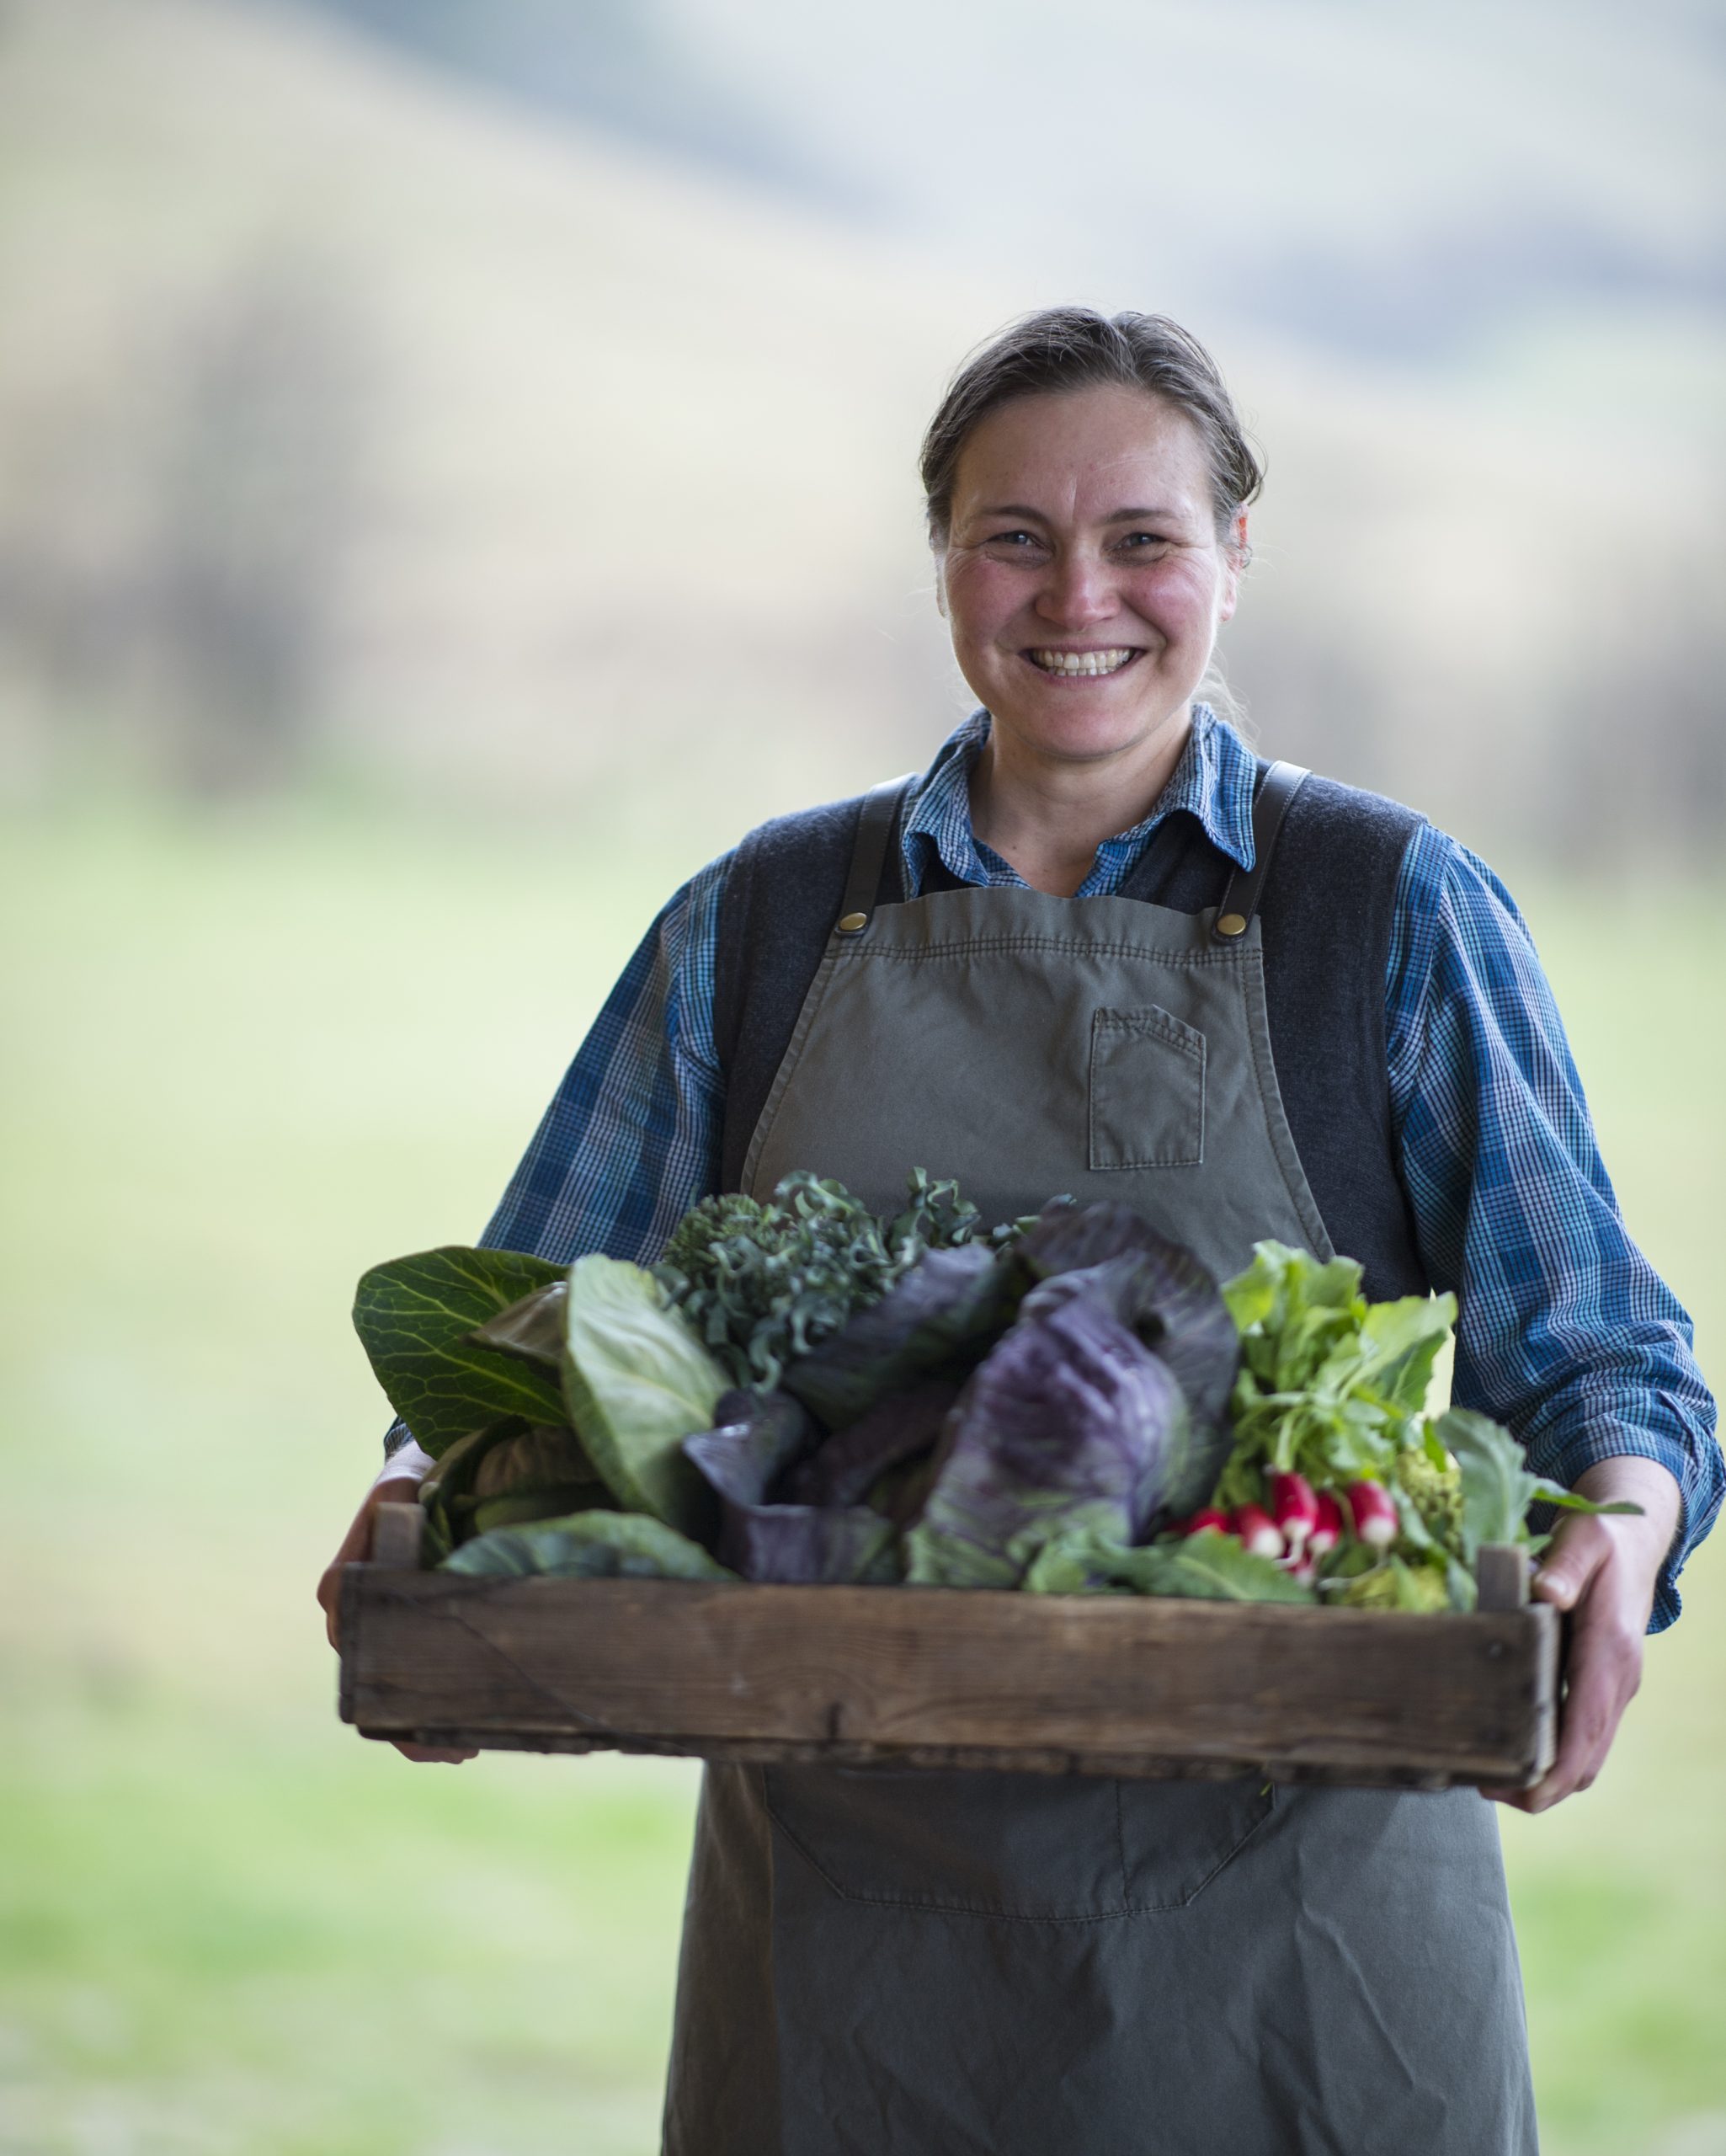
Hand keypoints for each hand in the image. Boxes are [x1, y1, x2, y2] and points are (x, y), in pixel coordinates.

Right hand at [317, 1447, 476, 1764]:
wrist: (425, 1467)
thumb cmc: (414, 1475)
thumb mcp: (401, 1485)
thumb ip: (392, 1510)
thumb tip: (380, 1562)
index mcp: (346, 1585)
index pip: (356, 1647)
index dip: (385, 1691)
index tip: (415, 1718)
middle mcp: (354, 1612)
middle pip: (371, 1685)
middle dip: (407, 1725)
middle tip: (454, 1750)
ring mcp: (377, 1624)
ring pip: (389, 1692)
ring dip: (420, 1728)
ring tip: (463, 1751)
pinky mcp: (402, 1628)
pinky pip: (408, 1676)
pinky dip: (430, 1707)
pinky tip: (464, 1733)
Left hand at [1483, 1455, 1680, 1813]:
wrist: (1635, 1542)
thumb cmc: (1602, 1539)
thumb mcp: (1583, 1539)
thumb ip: (1565, 1564)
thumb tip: (1545, 1592)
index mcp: (1611, 1651)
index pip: (1588, 1727)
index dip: (1558, 1769)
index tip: (1523, 1793)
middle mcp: (1617, 1679)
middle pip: (1588, 1758)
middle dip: (1544, 1787)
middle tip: (1485, 1788)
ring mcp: (1613, 1686)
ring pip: (1588, 1753)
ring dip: (1548, 1775)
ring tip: (1491, 1777)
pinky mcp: (1602, 1685)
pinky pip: (1582, 1734)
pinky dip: (1554, 1753)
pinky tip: (1514, 1745)